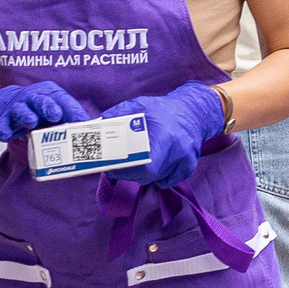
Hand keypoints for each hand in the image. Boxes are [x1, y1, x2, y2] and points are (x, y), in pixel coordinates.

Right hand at [0, 81, 88, 143]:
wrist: (6, 104)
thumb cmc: (38, 109)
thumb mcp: (54, 110)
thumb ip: (70, 118)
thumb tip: (93, 130)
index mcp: (49, 94)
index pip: (63, 100)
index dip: (72, 111)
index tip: (82, 121)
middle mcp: (33, 98)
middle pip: (40, 100)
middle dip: (48, 107)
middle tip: (55, 115)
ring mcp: (17, 107)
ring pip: (21, 110)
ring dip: (26, 116)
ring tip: (31, 122)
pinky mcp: (2, 118)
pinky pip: (2, 124)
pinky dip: (3, 129)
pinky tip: (5, 135)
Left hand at [102, 82, 228, 190]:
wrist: (193, 112)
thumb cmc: (162, 109)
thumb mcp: (138, 105)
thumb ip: (116, 115)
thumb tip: (95, 126)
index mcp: (165, 136)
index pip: (145, 167)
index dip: (126, 171)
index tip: (113, 168)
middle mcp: (178, 151)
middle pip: (147, 176)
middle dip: (130, 174)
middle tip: (119, 166)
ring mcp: (186, 161)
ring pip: (155, 180)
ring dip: (142, 175)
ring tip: (137, 160)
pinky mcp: (189, 168)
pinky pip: (167, 182)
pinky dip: (156, 177)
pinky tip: (154, 162)